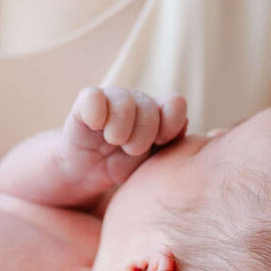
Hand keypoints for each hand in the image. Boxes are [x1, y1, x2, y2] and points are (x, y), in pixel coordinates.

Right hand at [60, 87, 186, 185]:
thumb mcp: (151, 161)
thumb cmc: (124, 165)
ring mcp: (112, 98)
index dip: (170, 124)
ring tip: (113, 142)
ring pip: (124, 102)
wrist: (87, 172)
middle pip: (149, 108)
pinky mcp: (86, 102)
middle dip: (142, 136)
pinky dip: (96, 115)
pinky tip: (96, 128)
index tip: (159, 143)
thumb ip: (172, 145)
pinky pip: (93, 98)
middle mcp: (137, 101)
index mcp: (158, 112)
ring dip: (120, 129)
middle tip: (131, 150)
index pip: (175, 104)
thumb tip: (184, 123)